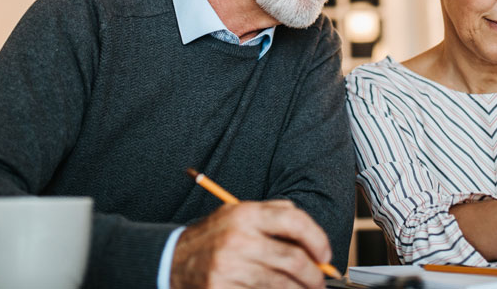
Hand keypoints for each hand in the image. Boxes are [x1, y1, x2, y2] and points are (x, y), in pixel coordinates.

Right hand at [170, 200, 331, 288]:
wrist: (171, 260)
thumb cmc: (213, 239)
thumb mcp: (238, 215)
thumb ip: (273, 215)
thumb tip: (312, 235)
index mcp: (245, 215)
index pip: (295, 221)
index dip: (318, 239)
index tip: (324, 255)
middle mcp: (238, 239)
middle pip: (294, 259)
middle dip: (314, 275)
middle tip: (319, 282)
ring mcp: (230, 267)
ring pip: (282, 284)